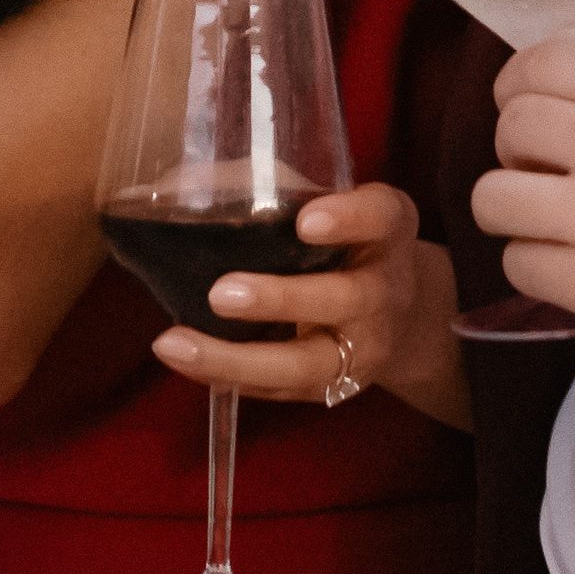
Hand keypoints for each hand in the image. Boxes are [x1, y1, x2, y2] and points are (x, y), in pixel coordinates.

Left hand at [149, 186, 470, 429]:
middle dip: (281, 299)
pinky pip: (279, 390)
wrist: (398, 309)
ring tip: (176, 344)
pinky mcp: (335, 387)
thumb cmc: (344, 240)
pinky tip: (184, 360)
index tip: (305, 220)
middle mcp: (386, 290)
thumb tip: (189, 183)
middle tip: (221, 293)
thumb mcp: (332, 203)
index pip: (381, 217)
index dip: (347, 219)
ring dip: (238, 358)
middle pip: (347, 299)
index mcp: (388, 229)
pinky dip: (227, 376)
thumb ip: (280, 191)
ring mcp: (364, 348)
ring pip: (307, 364)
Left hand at [472, 42, 574, 357]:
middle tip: (548, 172)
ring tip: (552, 222)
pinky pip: (520, 265)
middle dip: (518, 151)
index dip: (517, 89)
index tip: (524, 108)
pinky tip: (574, 265)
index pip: (532, 67)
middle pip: (507, 130)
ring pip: (493, 200)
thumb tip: (572, 103)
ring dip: (516, 209)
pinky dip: (538, 264)